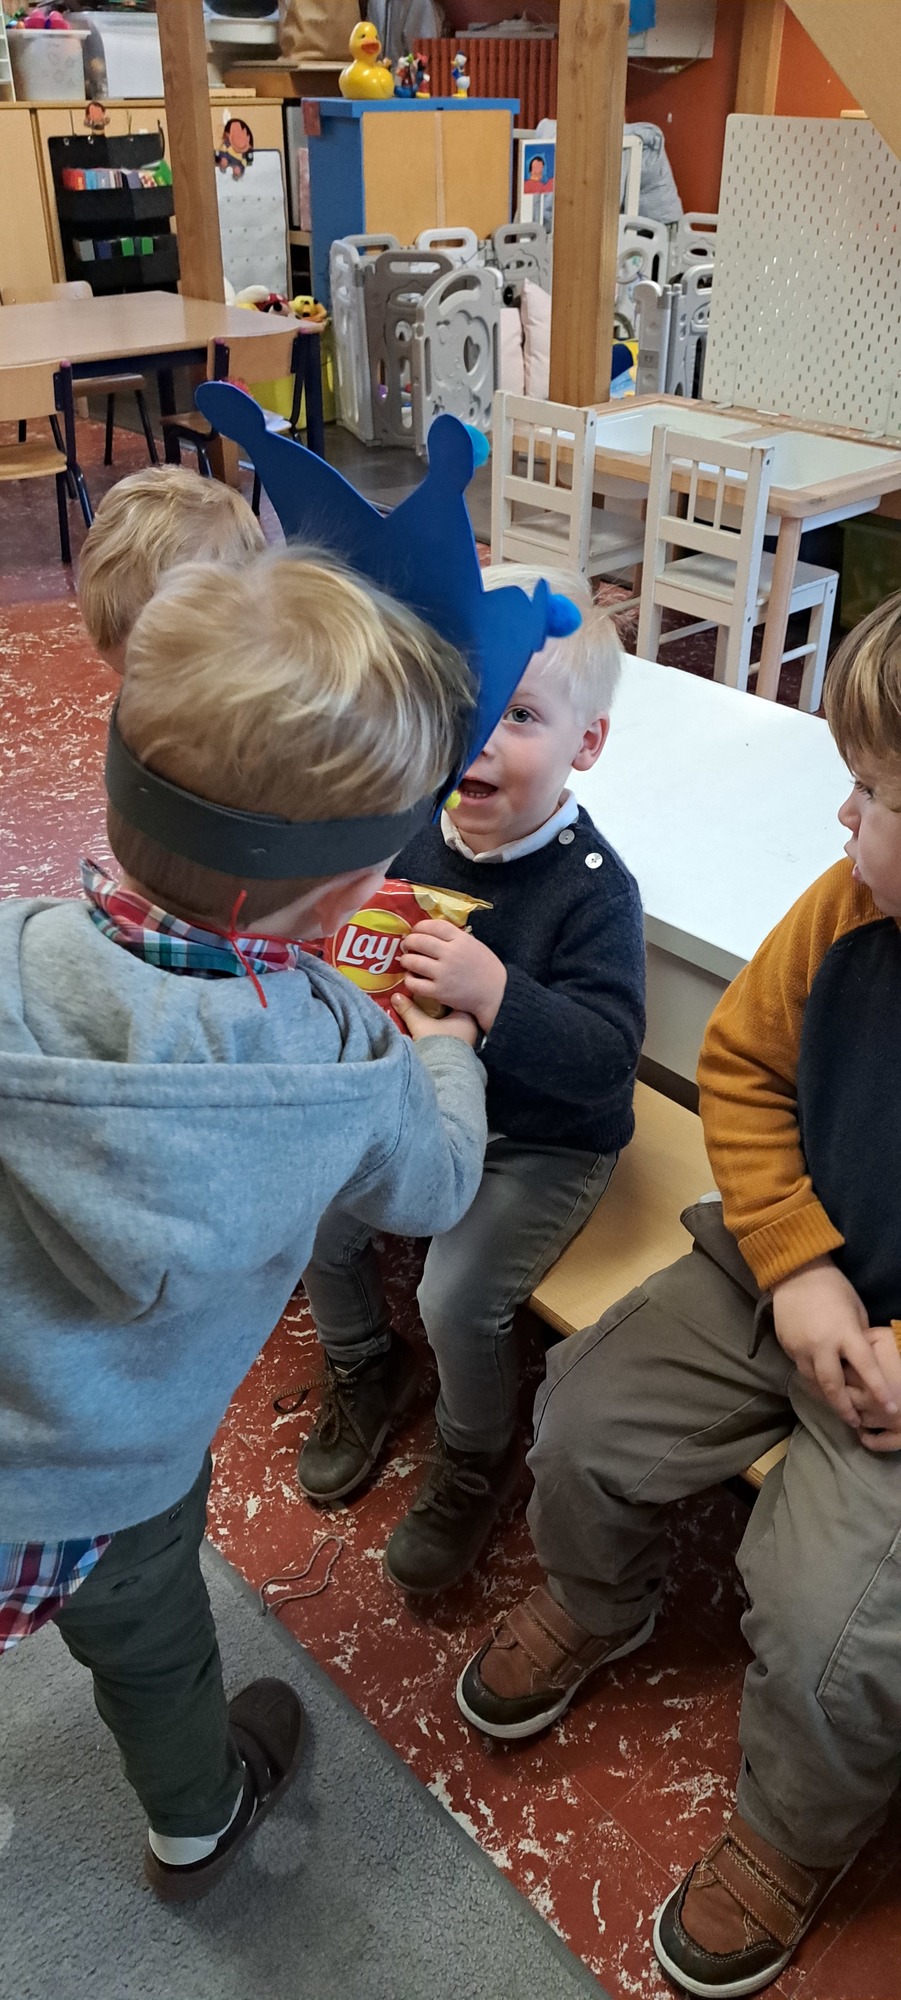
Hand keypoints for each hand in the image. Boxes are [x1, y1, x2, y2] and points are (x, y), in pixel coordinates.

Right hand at [392, 989, 478, 1046]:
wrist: (444, 1073)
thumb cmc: (437, 1044)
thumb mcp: (420, 1024)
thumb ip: (409, 1010)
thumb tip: (396, 996)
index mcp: (465, 1016)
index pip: (453, 998)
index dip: (441, 993)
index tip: (429, 990)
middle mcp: (470, 1026)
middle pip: (452, 1011)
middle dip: (440, 1007)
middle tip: (426, 1000)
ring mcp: (467, 1039)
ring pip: (452, 1023)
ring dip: (440, 1020)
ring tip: (426, 1014)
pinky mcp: (461, 1050)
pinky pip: (450, 1034)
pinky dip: (442, 1030)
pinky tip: (431, 1029)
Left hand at [398, 920, 506, 1032]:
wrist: (496, 993)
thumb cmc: (485, 968)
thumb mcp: (473, 944)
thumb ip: (454, 938)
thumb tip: (431, 934)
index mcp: (460, 939)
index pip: (434, 926)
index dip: (419, 926)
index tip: (415, 931)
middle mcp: (450, 954)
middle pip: (419, 941)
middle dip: (409, 942)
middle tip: (407, 946)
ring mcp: (443, 973)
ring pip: (413, 961)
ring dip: (405, 960)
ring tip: (406, 961)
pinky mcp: (439, 991)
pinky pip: (414, 983)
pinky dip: (409, 979)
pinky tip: (412, 978)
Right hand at [772, 1257, 900, 1427]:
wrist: (795, 1273)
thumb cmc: (834, 1288)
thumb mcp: (856, 1310)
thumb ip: (859, 1337)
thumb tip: (862, 1361)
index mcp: (845, 1333)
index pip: (866, 1368)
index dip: (879, 1390)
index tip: (890, 1408)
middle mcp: (822, 1345)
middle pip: (833, 1386)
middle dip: (845, 1408)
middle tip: (856, 1422)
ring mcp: (800, 1347)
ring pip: (813, 1382)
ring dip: (826, 1397)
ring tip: (838, 1407)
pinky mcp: (786, 1346)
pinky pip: (800, 1369)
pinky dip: (812, 1379)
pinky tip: (819, 1383)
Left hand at [845, 1328, 900, 1451]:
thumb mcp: (885, 1337)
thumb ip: (864, 1339)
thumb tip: (849, 1343)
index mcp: (863, 1378)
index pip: (837, 1376)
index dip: (833, 1371)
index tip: (833, 1366)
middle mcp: (868, 1403)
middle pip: (843, 1400)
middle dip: (840, 1394)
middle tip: (841, 1387)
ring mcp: (884, 1421)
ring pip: (857, 1420)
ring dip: (852, 1415)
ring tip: (851, 1408)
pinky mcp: (900, 1435)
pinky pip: (877, 1442)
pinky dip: (868, 1439)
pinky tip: (863, 1433)